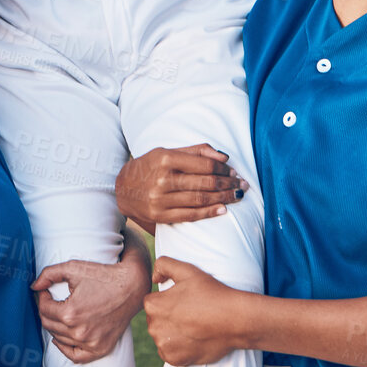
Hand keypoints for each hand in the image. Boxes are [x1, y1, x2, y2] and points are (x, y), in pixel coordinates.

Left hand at [32, 245, 148, 362]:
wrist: (132, 286)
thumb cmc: (103, 275)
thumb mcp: (74, 268)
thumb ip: (49, 274)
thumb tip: (34, 286)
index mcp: (70, 313)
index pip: (43, 309)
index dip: (42, 297)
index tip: (46, 290)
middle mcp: (78, 332)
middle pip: (49, 324)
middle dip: (46, 310)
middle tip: (51, 300)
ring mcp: (90, 343)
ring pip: (59, 339)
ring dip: (55, 325)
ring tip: (59, 313)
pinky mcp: (100, 348)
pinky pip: (76, 356)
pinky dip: (65, 349)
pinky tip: (61, 339)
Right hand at [115, 144, 246, 227]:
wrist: (123, 188)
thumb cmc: (150, 166)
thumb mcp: (167, 151)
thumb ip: (196, 151)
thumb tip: (224, 157)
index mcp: (166, 158)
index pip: (204, 164)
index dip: (223, 168)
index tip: (234, 171)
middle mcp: (163, 179)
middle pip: (205, 183)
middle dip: (228, 184)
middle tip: (242, 185)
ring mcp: (161, 199)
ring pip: (200, 199)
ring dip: (223, 198)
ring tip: (237, 196)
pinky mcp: (160, 216)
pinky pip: (190, 215)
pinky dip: (209, 213)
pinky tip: (223, 209)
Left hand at [144, 256, 243, 366]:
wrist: (235, 320)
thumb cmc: (211, 293)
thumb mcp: (188, 271)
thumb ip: (164, 265)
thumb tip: (154, 277)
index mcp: (154, 305)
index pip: (152, 301)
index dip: (168, 299)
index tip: (184, 300)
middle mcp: (154, 328)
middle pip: (156, 320)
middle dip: (168, 316)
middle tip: (190, 312)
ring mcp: (164, 346)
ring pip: (162, 336)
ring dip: (172, 332)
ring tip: (193, 325)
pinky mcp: (174, 360)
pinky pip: (169, 352)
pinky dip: (178, 347)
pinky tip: (193, 338)